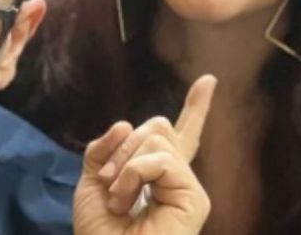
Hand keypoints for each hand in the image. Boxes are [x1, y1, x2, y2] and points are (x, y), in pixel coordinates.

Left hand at [73, 75, 215, 234]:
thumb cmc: (99, 234)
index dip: (195, 107)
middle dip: (124, 145)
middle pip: (158, 126)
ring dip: (126, 163)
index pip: (178, 134)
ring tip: (119, 198)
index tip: (209, 81)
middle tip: (108, 181)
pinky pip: (161, 159)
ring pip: (158, 137)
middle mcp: (176, 179)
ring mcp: (187, 188)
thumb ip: (104, 150)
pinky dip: (135, 172)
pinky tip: (127, 199)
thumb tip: (126, 124)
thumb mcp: (91, 182)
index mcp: (154, 174)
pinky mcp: (195, 199)